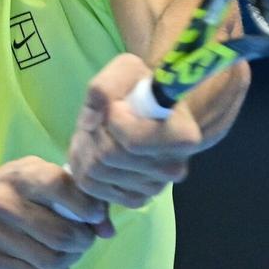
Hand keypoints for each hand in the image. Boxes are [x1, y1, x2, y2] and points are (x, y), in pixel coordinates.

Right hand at [0, 156, 114, 268]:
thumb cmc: (11, 190)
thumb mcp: (37, 178)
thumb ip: (75, 195)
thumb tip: (108, 230)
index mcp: (20, 176)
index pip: (62, 188)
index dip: (87, 206)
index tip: (95, 216)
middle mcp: (3, 202)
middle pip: (62, 233)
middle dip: (83, 241)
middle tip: (84, 239)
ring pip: (51, 259)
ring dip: (70, 260)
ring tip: (70, 252)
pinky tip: (54, 266)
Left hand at [66, 54, 207, 208]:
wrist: (148, 112)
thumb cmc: (140, 89)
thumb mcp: (126, 70)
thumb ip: (105, 87)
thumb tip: (91, 121)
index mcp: (182, 137)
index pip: (133, 141)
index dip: (114, 122)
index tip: (116, 106)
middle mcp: (173, 168)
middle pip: (108, 156)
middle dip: (94, 132)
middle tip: (101, 118)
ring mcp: (154, 187)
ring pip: (96, 172)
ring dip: (86, 148)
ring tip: (98, 131)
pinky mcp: (135, 199)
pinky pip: (93, 189)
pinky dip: (86, 167)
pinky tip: (97, 150)